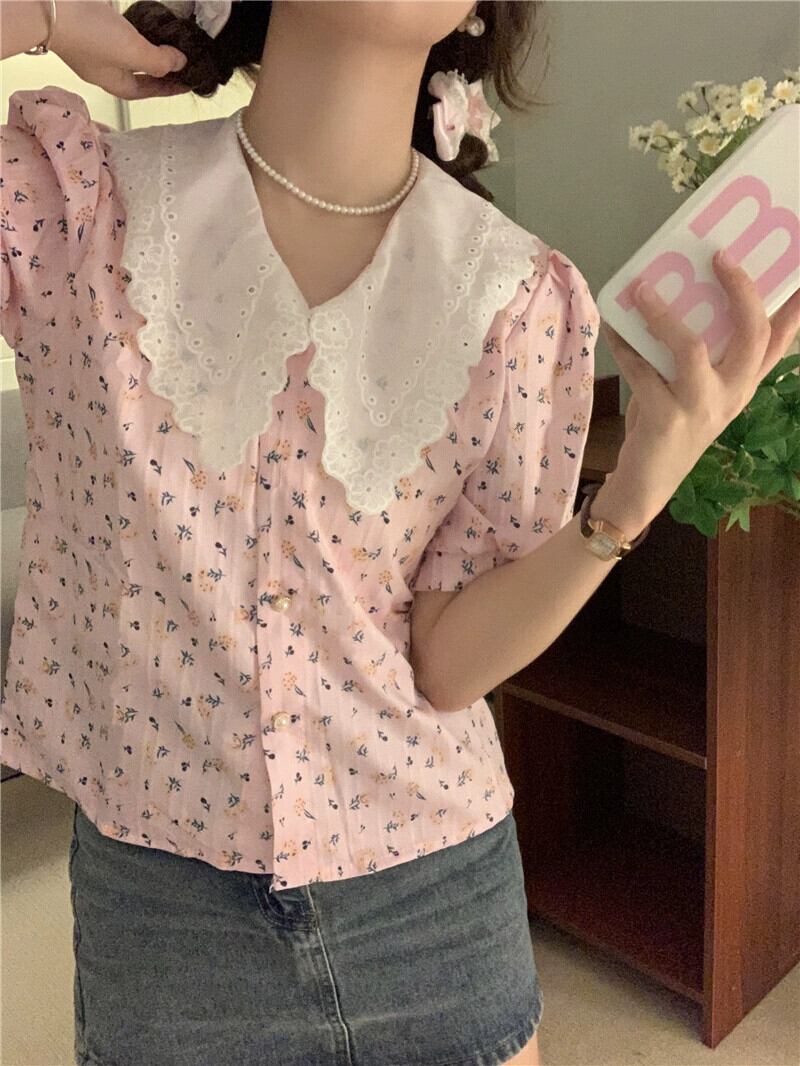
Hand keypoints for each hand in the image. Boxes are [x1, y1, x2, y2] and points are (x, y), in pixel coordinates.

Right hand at [48, 0, 189, 99]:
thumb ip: (160, 61)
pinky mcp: (92, 21)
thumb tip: (180, 63)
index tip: (188, 82)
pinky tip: (144, 20)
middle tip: (181, 62)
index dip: (169, 89)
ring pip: (129, 51)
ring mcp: (96, 44)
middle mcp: (105, 67)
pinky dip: (134, 28)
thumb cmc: (91, 37)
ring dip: (147, 47)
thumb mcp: (134, 53)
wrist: (51, 7)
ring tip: (167, 41)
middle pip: (139, 74)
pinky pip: (119, 29)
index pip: (148, 92)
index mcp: (115, 83)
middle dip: (160, 70)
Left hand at [601, 253, 799, 522]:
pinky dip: (625, 345)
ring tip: (644, 289)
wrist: (646, 484)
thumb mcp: (695, 390)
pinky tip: (614, 325)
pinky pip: (641, 370)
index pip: (778, 340)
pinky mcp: (664, 418)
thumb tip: (682, 296)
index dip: (794, 307)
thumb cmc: (670, 425)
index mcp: (743, 384)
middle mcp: (731, 395)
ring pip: (691, 348)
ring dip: (663, 315)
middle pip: (752, 334)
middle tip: (720, 257)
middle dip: (740, 290)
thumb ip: (700, 355)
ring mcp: (700, 407)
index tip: (799, 275)